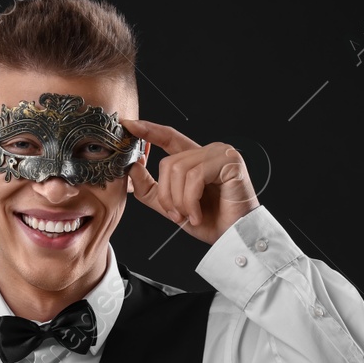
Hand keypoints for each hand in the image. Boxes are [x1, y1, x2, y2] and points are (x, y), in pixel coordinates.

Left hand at [120, 118, 258, 244]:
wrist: (235, 238)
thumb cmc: (210, 222)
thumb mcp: (172, 206)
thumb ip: (150, 188)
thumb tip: (133, 166)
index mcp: (196, 158)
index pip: (169, 137)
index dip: (148, 130)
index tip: (129, 125)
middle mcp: (210, 151)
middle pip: (169, 163)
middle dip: (166, 195)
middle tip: (176, 216)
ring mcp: (221, 153)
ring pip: (179, 170)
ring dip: (179, 201)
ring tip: (189, 217)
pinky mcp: (230, 161)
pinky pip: (195, 177)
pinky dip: (191, 200)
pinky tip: (197, 215)